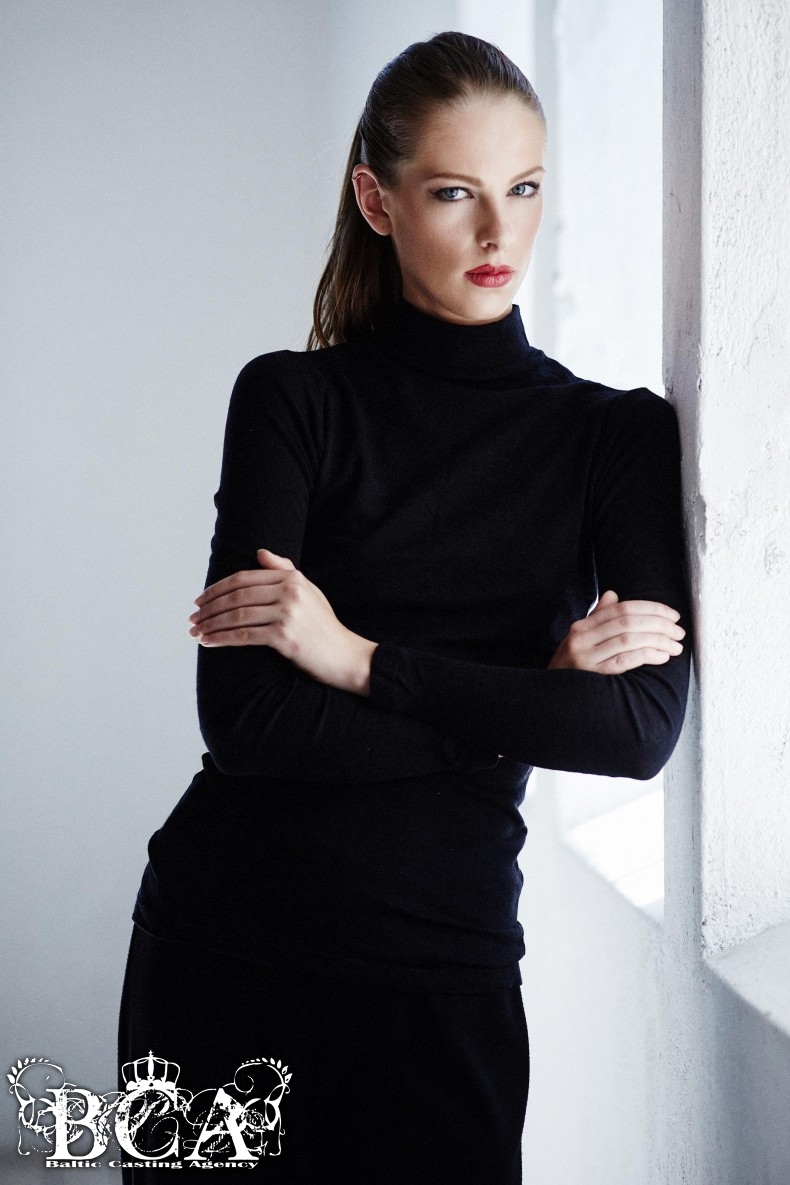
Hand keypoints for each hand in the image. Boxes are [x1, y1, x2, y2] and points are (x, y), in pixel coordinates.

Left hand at [188, 548, 376, 694]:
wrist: (345, 655)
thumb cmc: (324, 625)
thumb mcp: (308, 591)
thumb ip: (284, 570)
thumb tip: (259, 553)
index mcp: (292, 577)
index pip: (243, 579)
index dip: (217, 589)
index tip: (199, 600)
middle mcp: (289, 592)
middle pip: (236, 596)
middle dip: (209, 608)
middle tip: (192, 618)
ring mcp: (287, 614)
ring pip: (236, 616)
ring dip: (211, 624)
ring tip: (195, 632)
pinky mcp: (285, 637)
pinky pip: (244, 636)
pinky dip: (222, 639)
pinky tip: (208, 642)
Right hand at [547, 589, 684, 673]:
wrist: (550, 698)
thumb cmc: (570, 670)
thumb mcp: (579, 641)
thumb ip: (597, 619)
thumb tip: (613, 595)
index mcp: (580, 627)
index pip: (621, 609)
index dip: (650, 608)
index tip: (672, 615)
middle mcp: (581, 639)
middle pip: (628, 622)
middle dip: (659, 624)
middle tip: (679, 631)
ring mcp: (586, 658)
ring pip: (629, 639)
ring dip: (658, 640)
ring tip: (676, 645)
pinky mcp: (594, 676)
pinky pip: (626, 660)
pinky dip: (648, 655)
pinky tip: (662, 656)